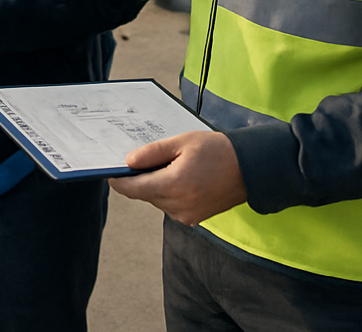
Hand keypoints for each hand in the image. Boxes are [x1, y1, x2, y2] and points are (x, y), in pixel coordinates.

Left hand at [108, 131, 246, 225]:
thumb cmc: (218, 151)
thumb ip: (153, 153)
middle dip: (140, 179)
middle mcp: (177, 206)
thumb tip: (129, 162)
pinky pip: (170, 206)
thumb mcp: (182, 142)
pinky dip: (169, 193)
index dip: (119, 181)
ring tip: (170, 166)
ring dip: (156, 185)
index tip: (111, 173)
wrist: (250, 169)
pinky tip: (180, 177)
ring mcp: (186, 215)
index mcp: (173, 185)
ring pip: (157, 200)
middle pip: (144, 194)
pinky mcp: (193, 219)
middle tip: (142, 160)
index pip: (133, 189)